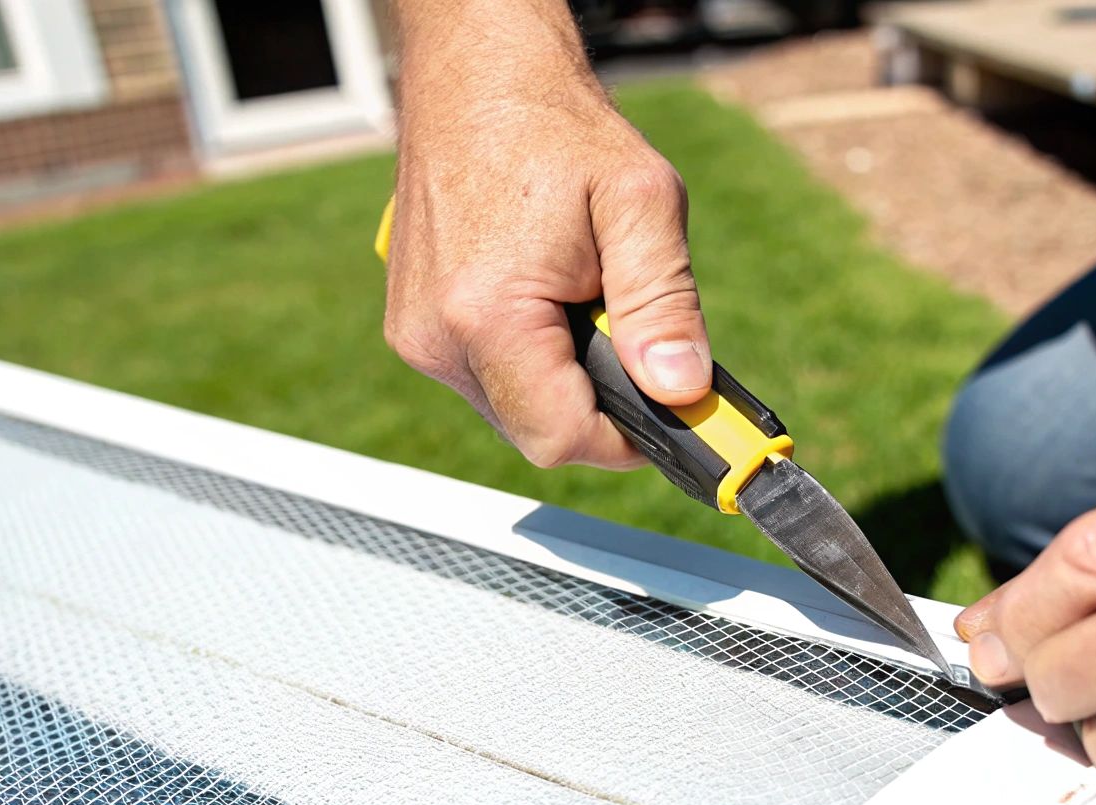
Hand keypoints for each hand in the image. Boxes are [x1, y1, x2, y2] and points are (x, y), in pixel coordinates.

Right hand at [382, 12, 710, 468]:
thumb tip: (682, 388)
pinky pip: (487, 379)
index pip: (562, 437)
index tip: (673, 411)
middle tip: (635, 340)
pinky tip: (550, 299)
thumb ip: (665, 303)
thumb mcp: (641, 202)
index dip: (628, 438)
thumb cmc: (553, 126)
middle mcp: (435, 337)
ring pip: (512, 409)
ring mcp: (417, 335)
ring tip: (586, 301)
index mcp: (487, 314)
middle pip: (537, 432)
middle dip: (599, 403)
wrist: (477, 76)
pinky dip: (530, 359)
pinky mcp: (413, 328)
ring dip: (564, 379)